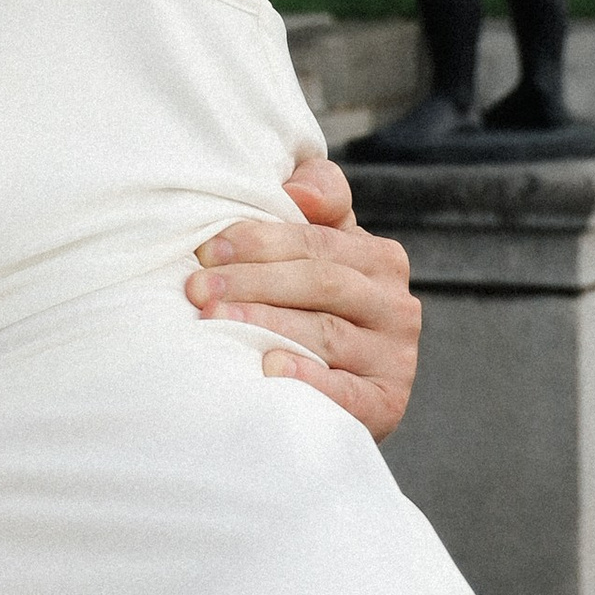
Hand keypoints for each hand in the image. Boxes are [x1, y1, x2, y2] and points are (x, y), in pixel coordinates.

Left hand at [185, 158, 420, 440]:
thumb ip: (316, 198)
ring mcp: (394, 358)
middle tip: (198, 290)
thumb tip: (299, 191)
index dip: (259, 242)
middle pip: (321, 282)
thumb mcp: (317, 247)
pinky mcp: (385, 404)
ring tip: (216, 321)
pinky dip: (307, 376)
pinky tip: (268, 365)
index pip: (316, 242)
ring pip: (326, 332)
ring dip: (266, 323)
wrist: (328, 392)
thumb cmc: (308, 304)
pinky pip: (345, 390)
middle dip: (253, 282)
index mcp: (381, 259)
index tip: (207, 251)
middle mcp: (396, 305)